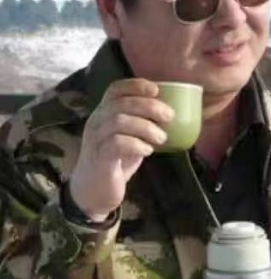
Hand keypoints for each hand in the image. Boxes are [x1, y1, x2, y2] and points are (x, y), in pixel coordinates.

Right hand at [69, 79, 173, 221]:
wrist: (92, 193)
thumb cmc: (114, 162)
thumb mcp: (129, 139)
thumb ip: (141, 126)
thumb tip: (169, 116)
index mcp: (104, 113)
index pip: (115, 89)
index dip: (135, 85)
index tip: (156, 90)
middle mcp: (96, 122)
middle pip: (121, 103)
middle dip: (149, 106)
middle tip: (169, 116)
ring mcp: (95, 139)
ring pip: (119, 121)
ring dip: (146, 127)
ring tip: (161, 138)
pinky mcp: (99, 158)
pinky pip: (117, 143)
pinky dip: (137, 144)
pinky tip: (148, 151)